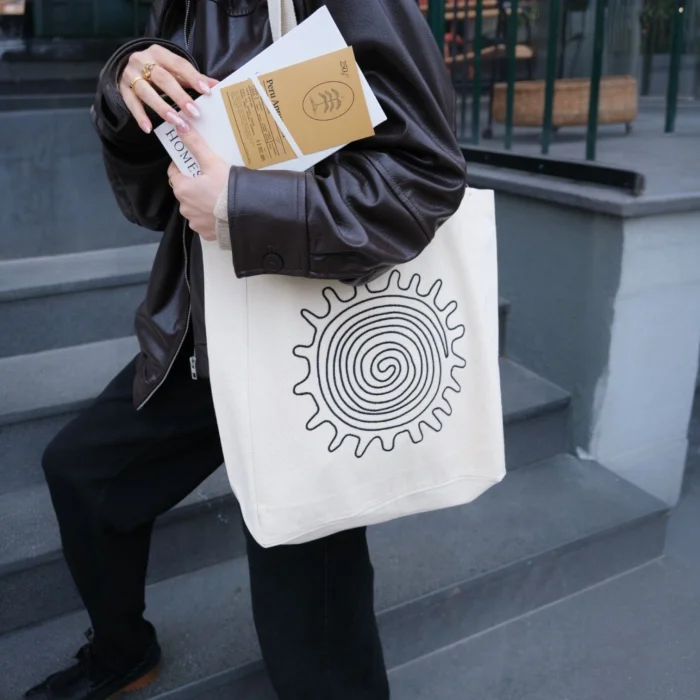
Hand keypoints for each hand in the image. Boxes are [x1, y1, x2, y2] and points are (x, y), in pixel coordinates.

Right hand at [118, 45, 217, 133]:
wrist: (132, 68)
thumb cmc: (160, 71)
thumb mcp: (176, 71)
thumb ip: (194, 78)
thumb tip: (217, 86)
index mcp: (159, 53)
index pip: (178, 64)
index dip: (193, 77)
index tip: (207, 91)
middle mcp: (142, 60)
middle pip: (162, 78)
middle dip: (179, 96)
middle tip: (194, 113)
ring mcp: (130, 75)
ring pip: (146, 91)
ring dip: (162, 108)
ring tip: (176, 122)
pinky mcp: (123, 89)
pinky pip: (131, 104)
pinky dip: (140, 117)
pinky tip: (149, 129)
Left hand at [168, 126, 229, 240]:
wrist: (244, 215)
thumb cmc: (226, 189)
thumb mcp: (211, 162)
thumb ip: (194, 144)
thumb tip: (180, 125)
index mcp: (182, 189)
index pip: (174, 173)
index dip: (183, 166)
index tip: (194, 163)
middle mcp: (184, 207)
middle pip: (185, 191)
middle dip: (194, 184)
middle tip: (210, 178)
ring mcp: (195, 222)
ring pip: (194, 207)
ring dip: (201, 202)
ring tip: (217, 196)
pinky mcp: (206, 233)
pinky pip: (204, 222)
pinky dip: (209, 217)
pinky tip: (219, 212)